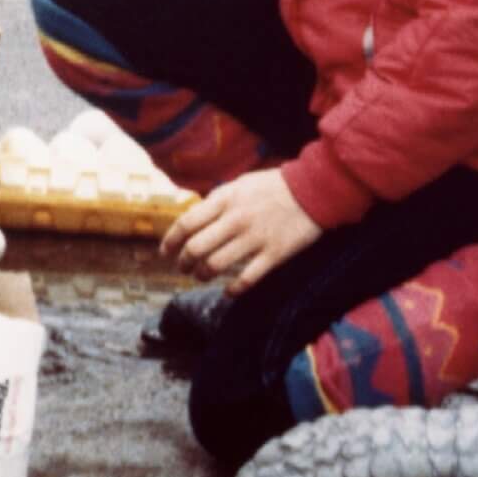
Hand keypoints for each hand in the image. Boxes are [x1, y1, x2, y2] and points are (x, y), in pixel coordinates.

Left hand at [159, 168, 321, 295]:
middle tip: (183, 268)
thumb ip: (216, 202)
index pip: (186, 223)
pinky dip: (233, 289)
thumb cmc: (273, 186)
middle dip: (184, 262)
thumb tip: (194, 219)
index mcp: (224, 199)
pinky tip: (228, 291)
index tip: (165, 252)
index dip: (170, 241)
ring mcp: (254, 238)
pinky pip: (247, 279)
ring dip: (203, 275)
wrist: (313, 190)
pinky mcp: (274, 254)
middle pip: (196, 248)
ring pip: (216, 265)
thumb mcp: (238, 184)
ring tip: (201, 277)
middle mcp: (235, 220)